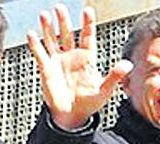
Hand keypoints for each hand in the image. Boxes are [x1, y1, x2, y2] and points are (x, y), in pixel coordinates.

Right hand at [27, 5, 132, 129]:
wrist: (71, 117)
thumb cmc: (89, 105)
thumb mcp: (104, 90)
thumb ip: (114, 76)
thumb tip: (127, 64)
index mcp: (87, 59)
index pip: (87, 36)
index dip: (87, 23)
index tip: (87, 10)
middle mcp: (72, 57)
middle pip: (67, 33)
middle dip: (63, 20)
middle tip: (59, 8)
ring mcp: (58, 61)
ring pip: (52, 40)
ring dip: (48, 28)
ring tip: (45, 15)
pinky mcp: (47, 69)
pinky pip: (40, 53)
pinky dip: (35, 44)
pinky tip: (32, 34)